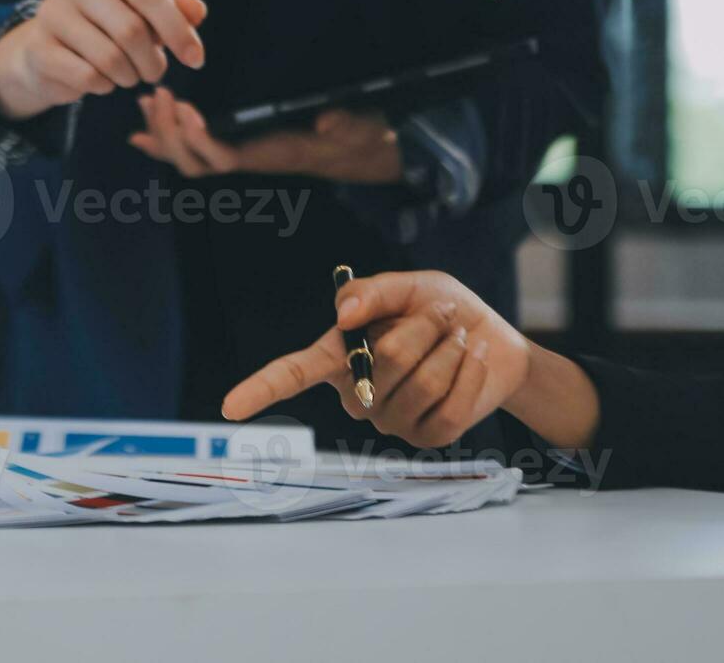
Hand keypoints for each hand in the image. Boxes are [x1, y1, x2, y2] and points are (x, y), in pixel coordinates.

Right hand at [0, 0, 208, 120]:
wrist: (46, 50)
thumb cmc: (103, 27)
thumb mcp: (141, 14)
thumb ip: (171, 12)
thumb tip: (199, 11)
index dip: (177, 29)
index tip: (195, 59)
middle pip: (131, 29)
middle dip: (152, 61)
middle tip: (155, 73)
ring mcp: (51, 13)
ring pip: (110, 58)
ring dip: (129, 76)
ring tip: (129, 76)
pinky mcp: (38, 47)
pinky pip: (87, 76)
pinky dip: (104, 86)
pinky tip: (102, 81)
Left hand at [129, 90, 403, 183]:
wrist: (355, 148)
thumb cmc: (353, 136)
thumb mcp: (356, 127)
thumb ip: (344, 124)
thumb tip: (328, 121)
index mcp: (269, 157)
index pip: (224, 158)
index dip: (201, 141)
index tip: (187, 111)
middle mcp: (247, 160)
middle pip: (193, 160)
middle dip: (170, 132)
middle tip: (158, 94)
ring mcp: (237, 154)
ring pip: (186, 156)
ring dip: (160, 132)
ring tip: (144, 101)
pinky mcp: (234, 144)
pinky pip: (190, 149)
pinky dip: (163, 141)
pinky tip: (139, 131)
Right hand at [219, 271, 537, 447]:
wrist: (493, 342)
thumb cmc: (440, 312)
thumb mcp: (407, 286)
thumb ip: (373, 291)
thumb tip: (343, 315)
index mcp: (338, 359)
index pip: (291, 375)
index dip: (259, 390)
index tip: (230, 409)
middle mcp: (355, 397)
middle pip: (384, 361)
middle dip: (422, 326)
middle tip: (440, 313)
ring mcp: (390, 422)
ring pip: (422, 383)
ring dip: (450, 346)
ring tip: (457, 334)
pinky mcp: (429, 438)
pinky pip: (449, 405)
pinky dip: (469, 371)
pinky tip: (471, 358)